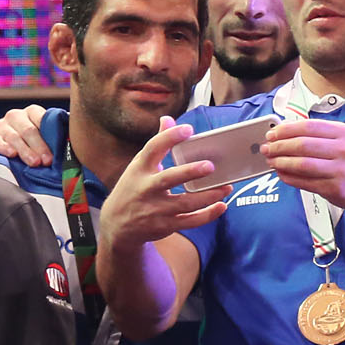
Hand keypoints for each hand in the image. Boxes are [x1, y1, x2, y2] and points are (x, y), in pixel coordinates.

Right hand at [0, 105, 53, 165]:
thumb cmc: (33, 147)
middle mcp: (15, 116)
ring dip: (24, 150)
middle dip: (39, 146)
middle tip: (46, 161)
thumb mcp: (45, 139)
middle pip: (28, 130)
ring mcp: (1, 124)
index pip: (41, 118)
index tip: (55, 152)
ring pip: (13, 136)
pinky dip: (2, 147)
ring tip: (34, 163)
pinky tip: (11, 154)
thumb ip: (56, 137)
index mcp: (33, 112)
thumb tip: (78, 141)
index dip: (49, 135)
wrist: (6, 153)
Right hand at [100, 120, 230, 245]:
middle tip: (210, 165)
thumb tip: (168, 119)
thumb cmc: (134, 188)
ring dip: (208, 195)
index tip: (187, 129)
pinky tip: (222, 205)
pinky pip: (190, 222)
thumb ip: (157, 145)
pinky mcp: (165, 226)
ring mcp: (155, 210)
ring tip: (226, 186)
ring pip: (185, 203)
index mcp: (140, 170)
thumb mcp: (139, 166)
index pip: (152, 149)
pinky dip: (208, 215)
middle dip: (190, 172)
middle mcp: (146, 189)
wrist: (118, 226)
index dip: (169, 137)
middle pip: (168, 179)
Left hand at [261, 117, 344, 213]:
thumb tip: (286, 133)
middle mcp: (344, 150)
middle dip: (279, 146)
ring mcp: (340, 170)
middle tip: (267, 148)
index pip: (308, 127)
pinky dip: (288, 178)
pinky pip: (304, 182)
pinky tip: (281, 174)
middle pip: (302, 145)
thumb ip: (321, 136)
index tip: (272, 133)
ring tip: (271, 161)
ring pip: (301, 164)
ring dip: (281, 162)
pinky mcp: (334, 189)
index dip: (286, 129)